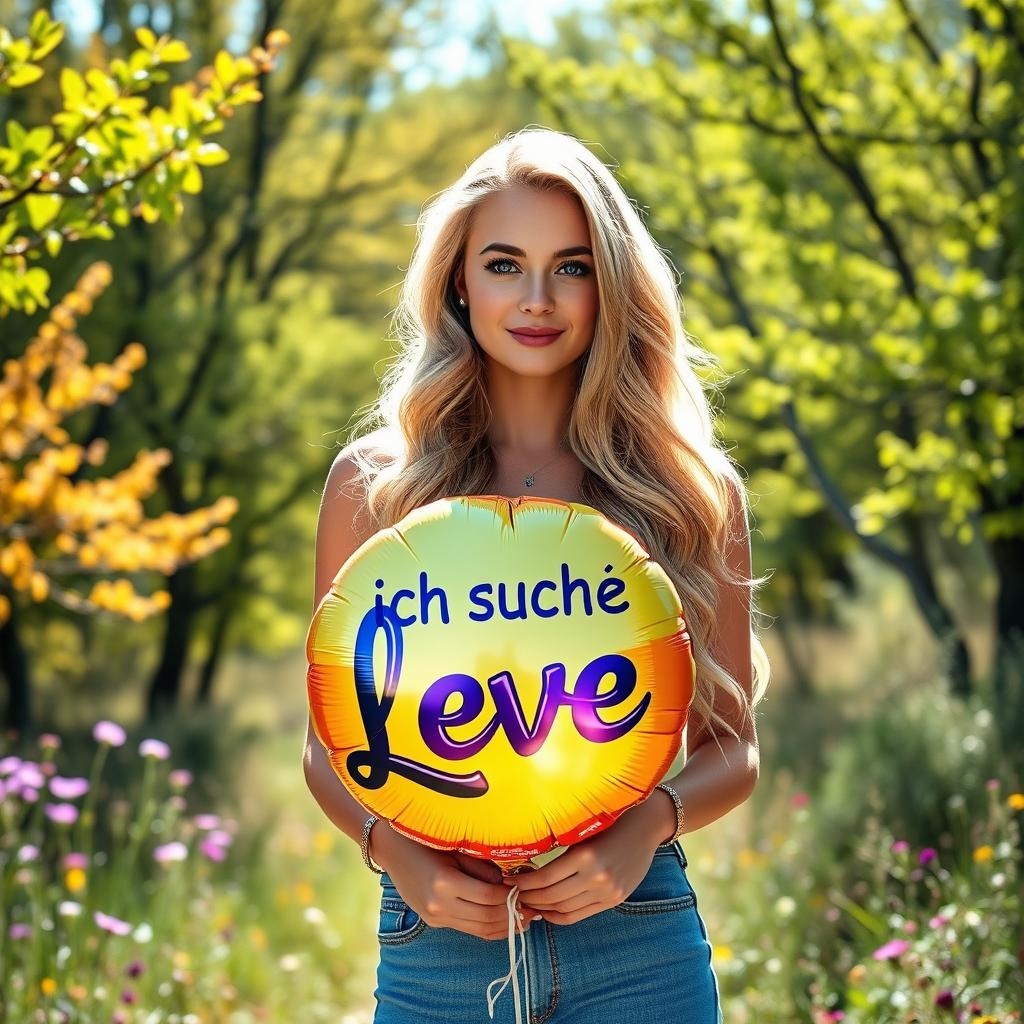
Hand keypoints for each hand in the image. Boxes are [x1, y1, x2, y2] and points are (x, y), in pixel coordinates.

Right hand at [372, 822, 542, 940]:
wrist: (391, 848)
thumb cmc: (426, 839)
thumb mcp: (456, 847)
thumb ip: (482, 867)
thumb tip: (508, 882)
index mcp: (445, 882)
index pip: (489, 896)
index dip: (512, 896)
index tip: (530, 891)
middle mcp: (438, 904)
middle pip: (486, 918)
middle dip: (513, 916)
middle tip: (535, 910)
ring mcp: (434, 916)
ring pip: (479, 929)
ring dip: (504, 927)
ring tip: (525, 919)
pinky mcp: (434, 921)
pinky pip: (468, 928)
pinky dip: (489, 928)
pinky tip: (504, 921)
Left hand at [503, 803, 662, 925]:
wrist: (647, 826)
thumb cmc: (611, 821)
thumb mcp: (584, 831)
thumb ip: (562, 850)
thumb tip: (528, 864)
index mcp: (586, 855)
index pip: (545, 878)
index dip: (524, 883)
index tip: (509, 881)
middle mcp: (597, 877)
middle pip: (552, 897)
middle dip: (528, 897)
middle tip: (512, 894)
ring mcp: (607, 891)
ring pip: (564, 908)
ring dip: (542, 908)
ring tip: (527, 901)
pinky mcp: (614, 900)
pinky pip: (580, 915)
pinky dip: (559, 916)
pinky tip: (547, 911)